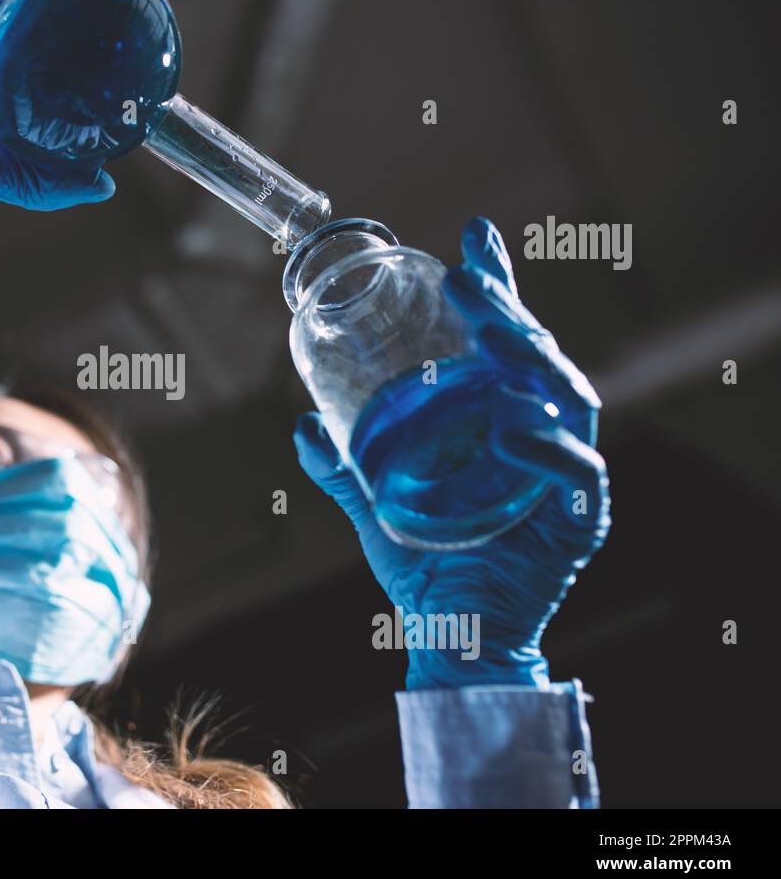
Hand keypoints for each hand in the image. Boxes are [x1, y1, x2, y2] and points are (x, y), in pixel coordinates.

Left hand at [294, 217, 610, 689]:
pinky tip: (514, 428)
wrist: (450, 638)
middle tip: (465, 276)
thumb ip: (344, 469)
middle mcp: (538, 439)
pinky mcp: (576, 520)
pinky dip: (547, 449)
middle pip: (534, 359)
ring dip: (529, 357)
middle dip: (506, 310)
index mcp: (500, 426)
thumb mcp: (375, 509)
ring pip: (564, 398)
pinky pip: (575, 473)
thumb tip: (302, 427)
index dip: (496, 291)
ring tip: (490, 327)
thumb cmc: (425, 570)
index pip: (504, 347)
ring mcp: (561, 476)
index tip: (469, 240)